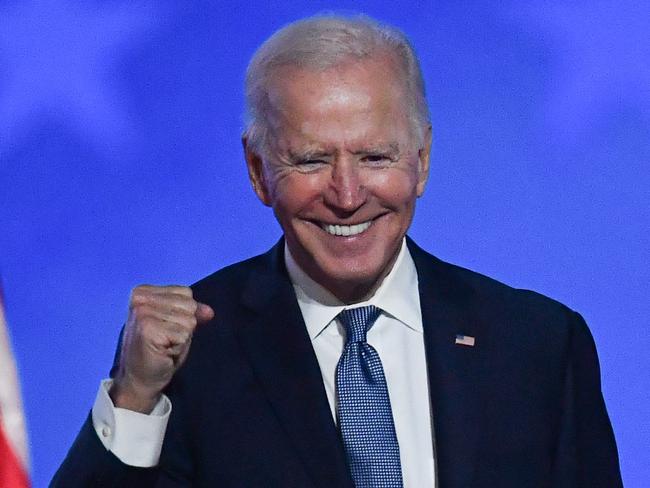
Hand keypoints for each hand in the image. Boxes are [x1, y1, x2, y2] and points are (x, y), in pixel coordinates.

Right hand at [109, 285, 213, 412]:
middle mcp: (140, 299)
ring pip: (189, 319)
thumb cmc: (158, 350)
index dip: (183, 314)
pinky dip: (179, 346)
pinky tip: (164, 352)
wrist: (140, 379)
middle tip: (166, 339)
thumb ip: (192, 312)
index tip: (165, 327)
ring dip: (182, 337)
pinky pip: (184, 334)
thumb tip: (209, 312)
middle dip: (184, 325)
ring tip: (165, 345)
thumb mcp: (176, 324)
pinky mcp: (148, 329)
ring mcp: (143, 313)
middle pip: (189, 304)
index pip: (185, 292)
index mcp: (143, 292)